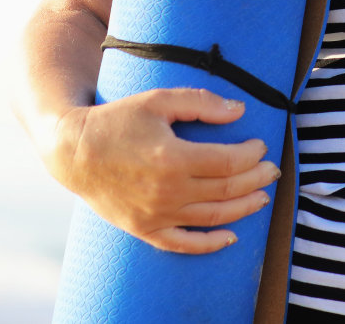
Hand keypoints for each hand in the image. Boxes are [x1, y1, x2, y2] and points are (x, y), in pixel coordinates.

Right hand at [48, 88, 279, 253]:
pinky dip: (209, 244)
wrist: (73, 152)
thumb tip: (240, 110)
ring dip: (244, 208)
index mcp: (172, 157)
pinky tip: (230, 236)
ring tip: (262, 196)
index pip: (228, 162)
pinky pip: (183, 243)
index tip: (260, 146)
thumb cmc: (118, 120)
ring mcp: (155, 214)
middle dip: (256, 179)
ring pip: (213, 217)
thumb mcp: (158, 100)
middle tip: (271, 170)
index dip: (251, 155)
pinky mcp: (144, 229)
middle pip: (226, 189)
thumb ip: (201, 103)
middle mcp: (166, 191)